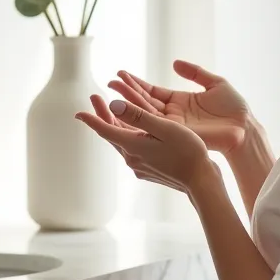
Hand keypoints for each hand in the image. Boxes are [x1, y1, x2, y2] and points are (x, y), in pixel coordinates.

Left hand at [75, 95, 216, 194]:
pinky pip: (131, 149)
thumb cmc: (188, 152)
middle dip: (102, 115)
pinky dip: (126, 135)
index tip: (78, 111)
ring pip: (121, 142)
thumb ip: (139, 116)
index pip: (105, 130)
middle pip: (111, 134)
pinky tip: (131, 130)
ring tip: (110, 110)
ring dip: (114, 125)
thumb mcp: (165, 128)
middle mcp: (132, 158)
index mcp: (133, 146)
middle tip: (95, 98)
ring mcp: (139, 166)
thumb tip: (114, 105)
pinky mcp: (147, 170)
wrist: (201, 181)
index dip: (91, 119)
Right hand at [107, 60, 249, 153]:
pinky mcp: (176, 133)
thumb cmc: (234, 108)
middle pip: (144, 101)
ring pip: (146, 112)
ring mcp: (173, 125)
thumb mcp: (215, 83)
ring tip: (113, 89)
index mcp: (179, 101)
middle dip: (127, 91)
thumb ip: (194, 72)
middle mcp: (172, 114)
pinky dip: (139, 115)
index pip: (152, 92)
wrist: (245, 128)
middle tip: (110, 81)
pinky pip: (153, 123)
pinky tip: (126, 107)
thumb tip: (175, 62)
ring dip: (129, 100)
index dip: (137, 83)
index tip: (121, 74)